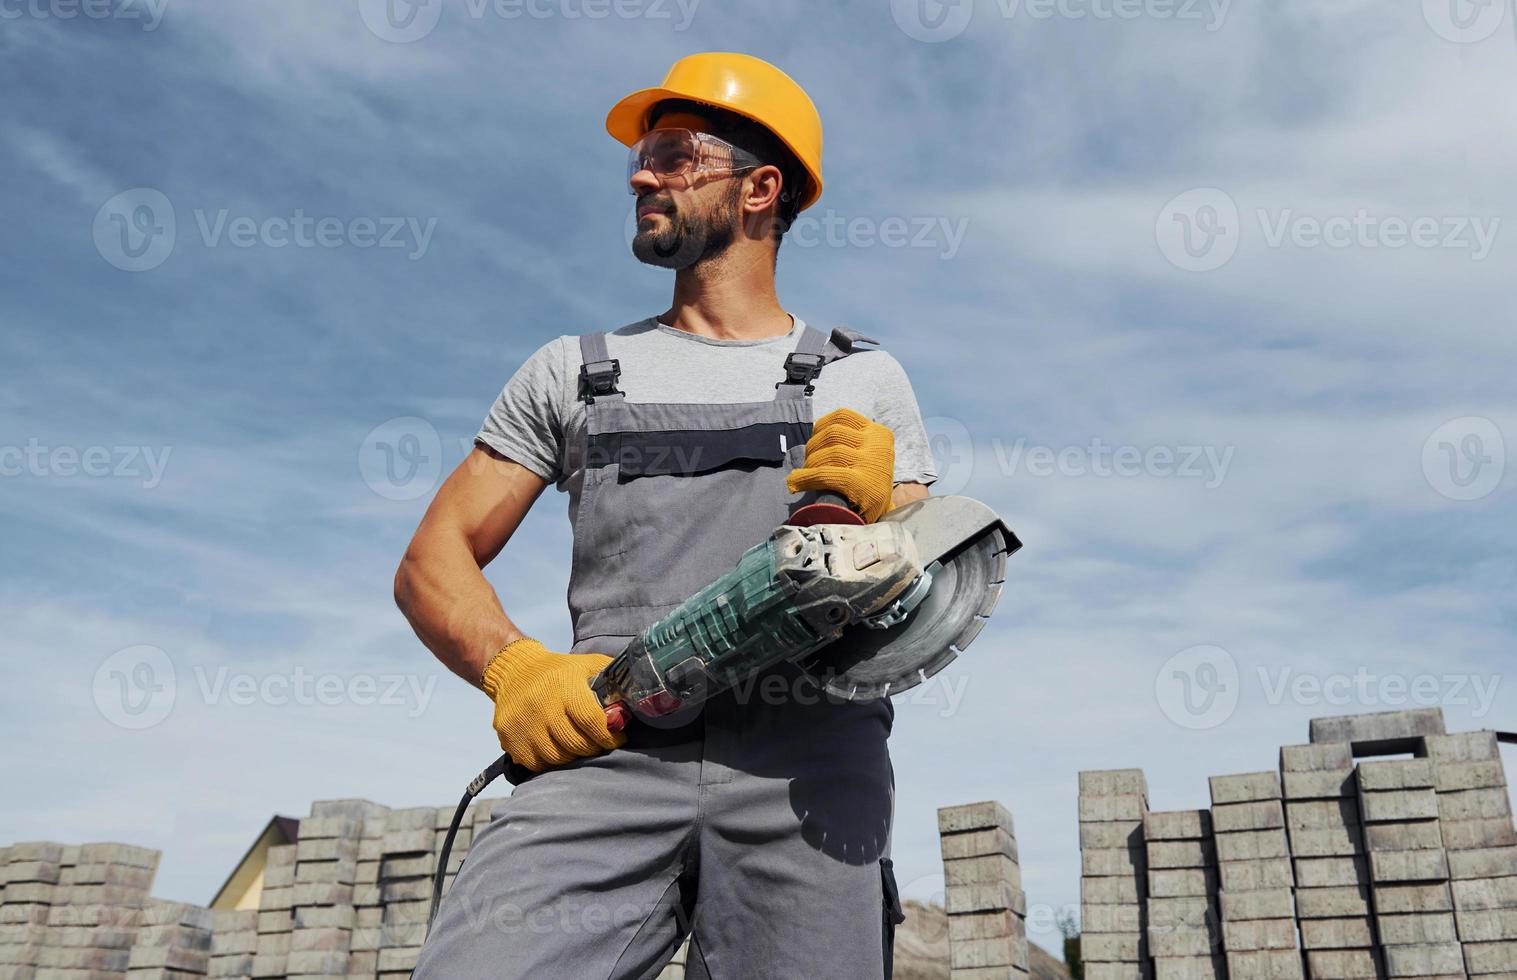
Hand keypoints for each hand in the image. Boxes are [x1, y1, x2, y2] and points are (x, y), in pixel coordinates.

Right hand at [482, 638, 625, 771]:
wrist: (514, 670)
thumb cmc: (559, 671)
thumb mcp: (587, 665)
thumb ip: (611, 677)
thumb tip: (641, 689)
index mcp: (564, 688)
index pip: (592, 721)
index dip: (609, 736)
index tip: (619, 738)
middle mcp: (542, 706)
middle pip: (576, 743)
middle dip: (594, 747)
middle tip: (601, 744)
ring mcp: (524, 725)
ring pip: (557, 757)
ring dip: (573, 756)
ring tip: (580, 746)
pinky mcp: (510, 738)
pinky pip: (537, 763)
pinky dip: (551, 761)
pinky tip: (558, 749)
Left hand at [786, 408, 895, 522]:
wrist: (883, 524)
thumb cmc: (867, 487)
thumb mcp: (868, 456)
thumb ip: (850, 441)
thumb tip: (815, 434)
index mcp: (879, 434)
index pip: (843, 416)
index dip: (821, 426)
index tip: (812, 438)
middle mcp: (878, 446)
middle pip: (833, 433)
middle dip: (813, 447)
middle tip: (807, 463)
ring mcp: (872, 464)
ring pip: (828, 452)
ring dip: (809, 464)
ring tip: (803, 476)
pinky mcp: (863, 484)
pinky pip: (825, 474)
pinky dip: (805, 478)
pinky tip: (795, 484)